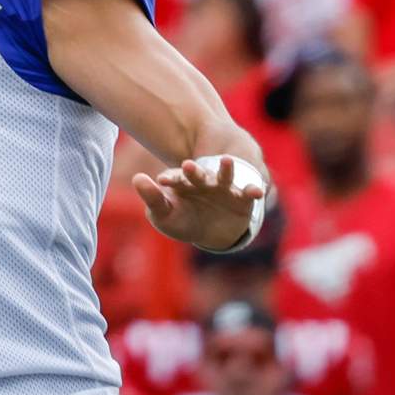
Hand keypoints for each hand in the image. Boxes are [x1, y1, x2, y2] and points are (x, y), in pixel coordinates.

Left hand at [132, 156, 264, 249]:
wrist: (212, 233)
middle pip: (199, 175)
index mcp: (183, 183)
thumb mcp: (164, 216)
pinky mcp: (242, 199)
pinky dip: (253, 190)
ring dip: (226, 169)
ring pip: (224, 176)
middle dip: (194, 171)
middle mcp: (204, 182)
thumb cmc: (182, 222)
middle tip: (188, 165)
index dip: (169, 179)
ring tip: (227, 160)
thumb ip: (152, 199)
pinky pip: (248, 193)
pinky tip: (257, 191)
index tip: (161, 180)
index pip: (175, 179)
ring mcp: (224, 188)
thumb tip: (137, 178)